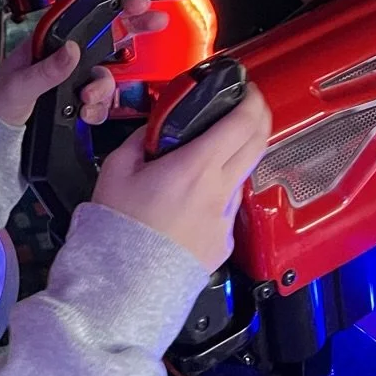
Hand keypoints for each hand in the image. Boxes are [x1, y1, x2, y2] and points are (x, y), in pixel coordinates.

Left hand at [0, 0, 166, 128]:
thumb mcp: (19, 83)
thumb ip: (47, 69)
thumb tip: (72, 51)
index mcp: (51, 40)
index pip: (88, 15)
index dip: (115, 6)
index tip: (136, 3)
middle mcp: (66, 54)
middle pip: (107, 36)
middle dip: (134, 28)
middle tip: (156, 22)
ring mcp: (74, 76)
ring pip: (106, 74)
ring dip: (103, 89)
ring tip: (85, 103)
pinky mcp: (76, 98)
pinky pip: (101, 100)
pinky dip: (98, 109)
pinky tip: (84, 115)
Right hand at [91, 86, 270, 270]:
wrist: (122, 285)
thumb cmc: (117, 231)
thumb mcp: (116, 169)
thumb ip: (140, 139)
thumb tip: (154, 127)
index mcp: (196, 169)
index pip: (243, 123)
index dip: (252, 99)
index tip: (247, 89)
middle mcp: (219, 193)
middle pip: (259, 143)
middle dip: (259, 116)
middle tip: (246, 106)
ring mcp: (225, 220)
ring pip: (243, 175)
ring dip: (236, 157)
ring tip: (210, 154)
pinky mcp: (223, 242)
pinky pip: (229, 206)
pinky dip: (219, 192)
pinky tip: (195, 196)